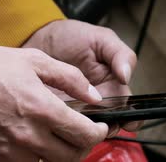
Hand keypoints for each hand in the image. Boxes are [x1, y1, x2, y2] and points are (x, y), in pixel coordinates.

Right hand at [0, 45, 108, 161]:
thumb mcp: (35, 60)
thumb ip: (70, 78)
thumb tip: (94, 96)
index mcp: (41, 108)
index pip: (83, 134)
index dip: (98, 133)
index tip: (99, 127)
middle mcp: (28, 134)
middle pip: (71, 156)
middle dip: (84, 146)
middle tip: (83, 134)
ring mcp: (10, 150)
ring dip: (60, 154)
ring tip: (60, 139)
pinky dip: (37, 158)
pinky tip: (36, 142)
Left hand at [23, 20, 139, 132]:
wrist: (36, 37)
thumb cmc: (70, 37)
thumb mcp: (100, 39)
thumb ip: (119, 54)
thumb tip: (126, 76)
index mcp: (113, 87)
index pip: (127, 109)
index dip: (129, 117)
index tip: (125, 119)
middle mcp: (96, 103)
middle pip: (108, 124)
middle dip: (104, 126)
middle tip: (95, 118)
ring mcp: (75, 111)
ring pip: (85, 130)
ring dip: (83, 127)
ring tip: (75, 115)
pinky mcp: (55, 114)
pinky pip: (62, 127)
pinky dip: (62, 126)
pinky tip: (59, 117)